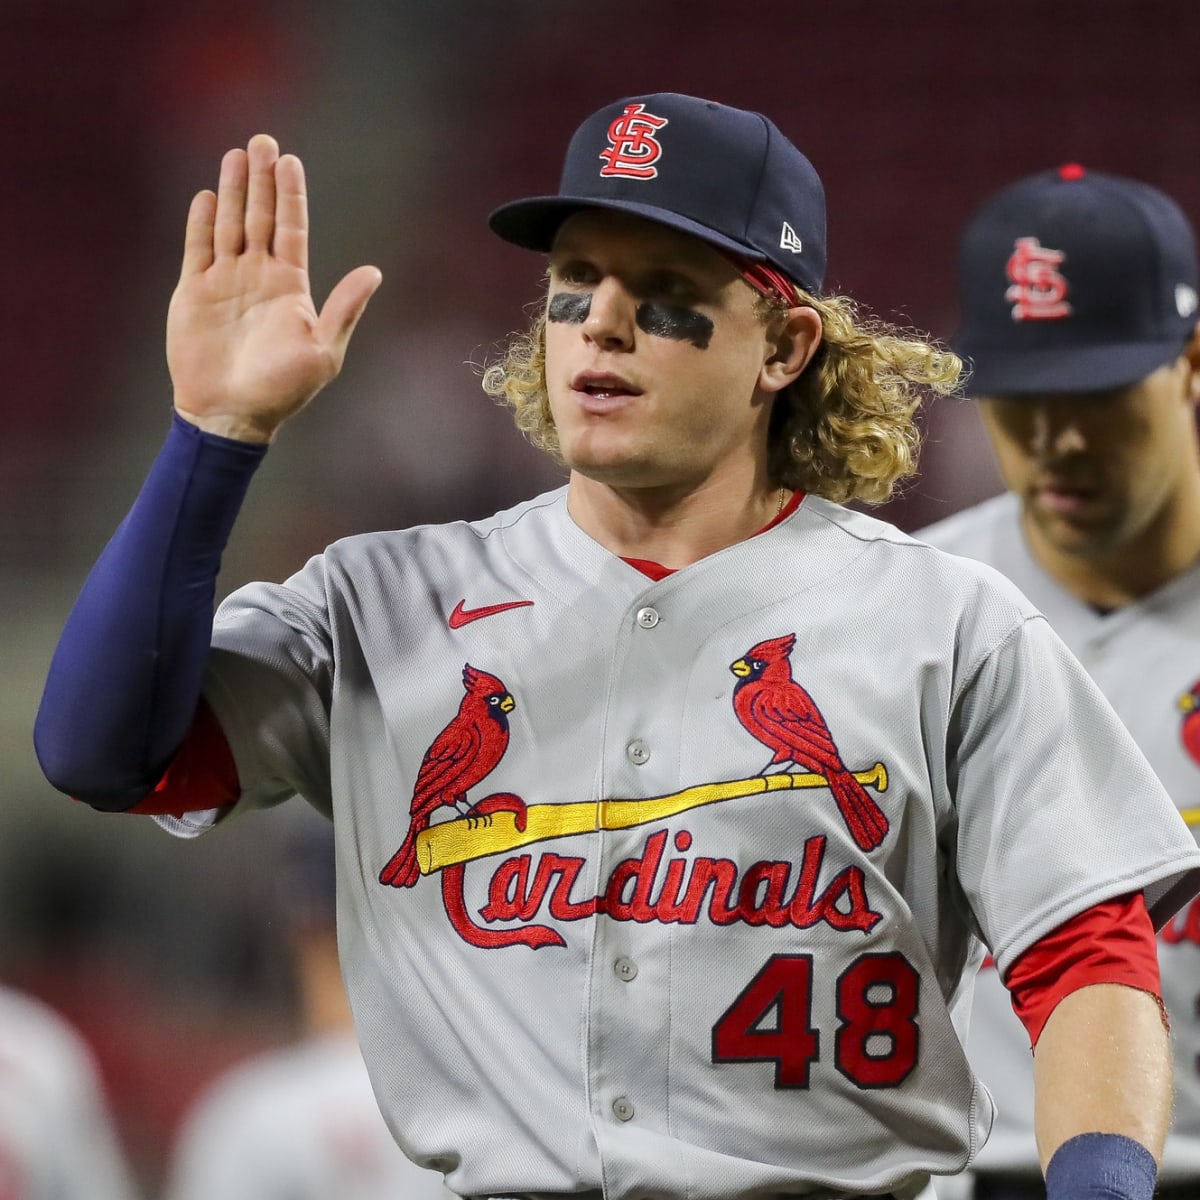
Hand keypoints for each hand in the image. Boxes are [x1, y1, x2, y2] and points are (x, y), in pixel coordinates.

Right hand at [167, 134, 381, 442]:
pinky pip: (197, 249)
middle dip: (262, 179)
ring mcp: (226, 281)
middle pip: (261, 216)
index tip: (290, 160)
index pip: (292, 229)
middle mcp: (258, 276)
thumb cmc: (283, 388)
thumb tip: (374, 272)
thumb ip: (344, 309)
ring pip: (230, 224)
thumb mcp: (323, 350)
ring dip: (233, 190)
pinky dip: (201, 223)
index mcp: (290, 286)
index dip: (291, 194)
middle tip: (263, 140)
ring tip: (236, 155)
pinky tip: (207, 197)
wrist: (232, 413)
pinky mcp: (194, 292)